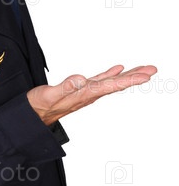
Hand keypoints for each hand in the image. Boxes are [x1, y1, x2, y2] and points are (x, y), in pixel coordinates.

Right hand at [27, 64, 157, 125]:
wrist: (32, 116)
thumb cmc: (39, 107)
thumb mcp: (49, 95)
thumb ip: (64, 88)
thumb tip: (81, 79)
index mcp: (84, 94)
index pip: (112, 85)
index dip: (129, 79)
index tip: (146, 76)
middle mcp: (88, 94)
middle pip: (116, 84)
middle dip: (135, 76)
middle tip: (152, 69)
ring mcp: (85, 92)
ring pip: (111, 82)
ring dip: (127, 75)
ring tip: (142, 69)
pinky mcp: (79, 90)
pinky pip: (100, 80)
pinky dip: (110, 74)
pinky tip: (117, 69)